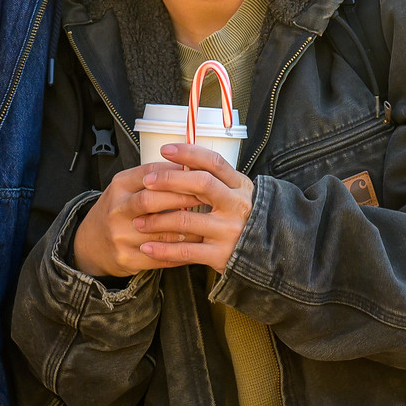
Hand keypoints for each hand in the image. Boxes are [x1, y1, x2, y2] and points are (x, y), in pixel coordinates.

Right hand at [70, 160, 211, 278]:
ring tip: (206, 223)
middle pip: (151, 200)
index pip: (150, 174)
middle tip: (207, 198)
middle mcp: (117, 209)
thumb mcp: (128, 187)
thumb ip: (155, 177)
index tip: (200, 174)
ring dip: (186, 228)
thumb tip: (192, 167)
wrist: (90, 242)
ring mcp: (119, 235)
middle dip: (182, 198)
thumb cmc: (119, 209)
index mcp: (120, 186)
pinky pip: (160, 256)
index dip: (177, 174)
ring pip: (159, 231)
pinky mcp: (126, 257)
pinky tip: (195, 246)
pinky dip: (180, 251)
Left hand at [132, 143, 255, 273]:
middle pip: (201, 184)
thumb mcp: (237, 194)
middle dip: (169, 180)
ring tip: (138, 221)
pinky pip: (186, 251)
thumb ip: (215, 180)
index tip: (165, 149)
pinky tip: (147, 247)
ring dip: (158, 220)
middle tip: (147, 181)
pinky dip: (163, 249)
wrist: (266, 255)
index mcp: (240, 186)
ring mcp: (229, 230)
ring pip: (187, 219)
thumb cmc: (242, 220)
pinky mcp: (221, 255)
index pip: (213, 162)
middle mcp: (237, 206)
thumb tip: (180, 161)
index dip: (188, 153)